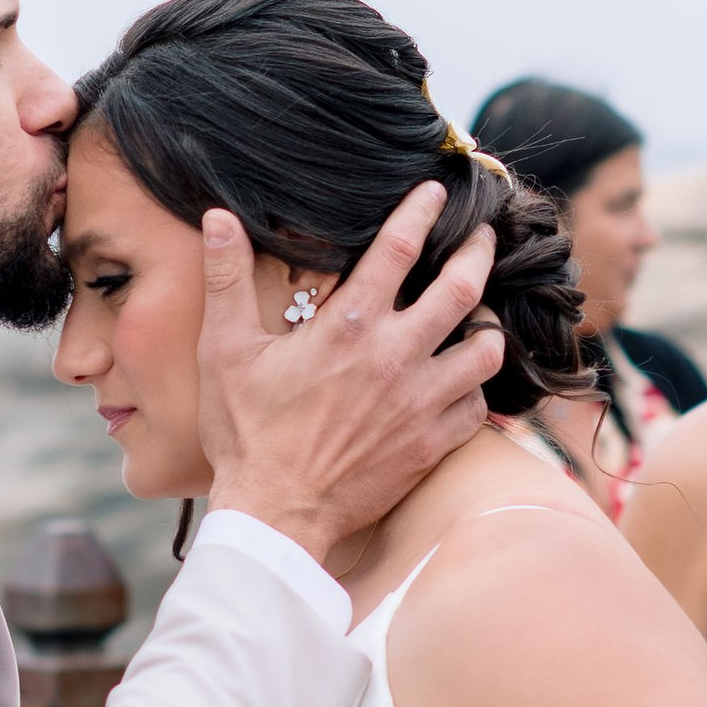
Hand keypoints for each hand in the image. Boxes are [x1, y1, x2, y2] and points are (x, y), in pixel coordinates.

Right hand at [197, 191, 503, 566]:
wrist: (275, 515)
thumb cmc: (247, 433)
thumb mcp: (225, 350)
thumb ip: (227, 279)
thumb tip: (219, 217)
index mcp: (350, 325)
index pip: (399, 248)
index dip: (421, 211)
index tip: (436, 191)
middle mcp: (397, 356)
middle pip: (462, 287)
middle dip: (478, 252)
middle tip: (484, 237)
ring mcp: (421, 402)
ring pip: (486, 348)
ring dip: (487, 326)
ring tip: (479, 316)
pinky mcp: (433, 444)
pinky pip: (478, 406)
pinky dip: (476, 388)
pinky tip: (464, 381)